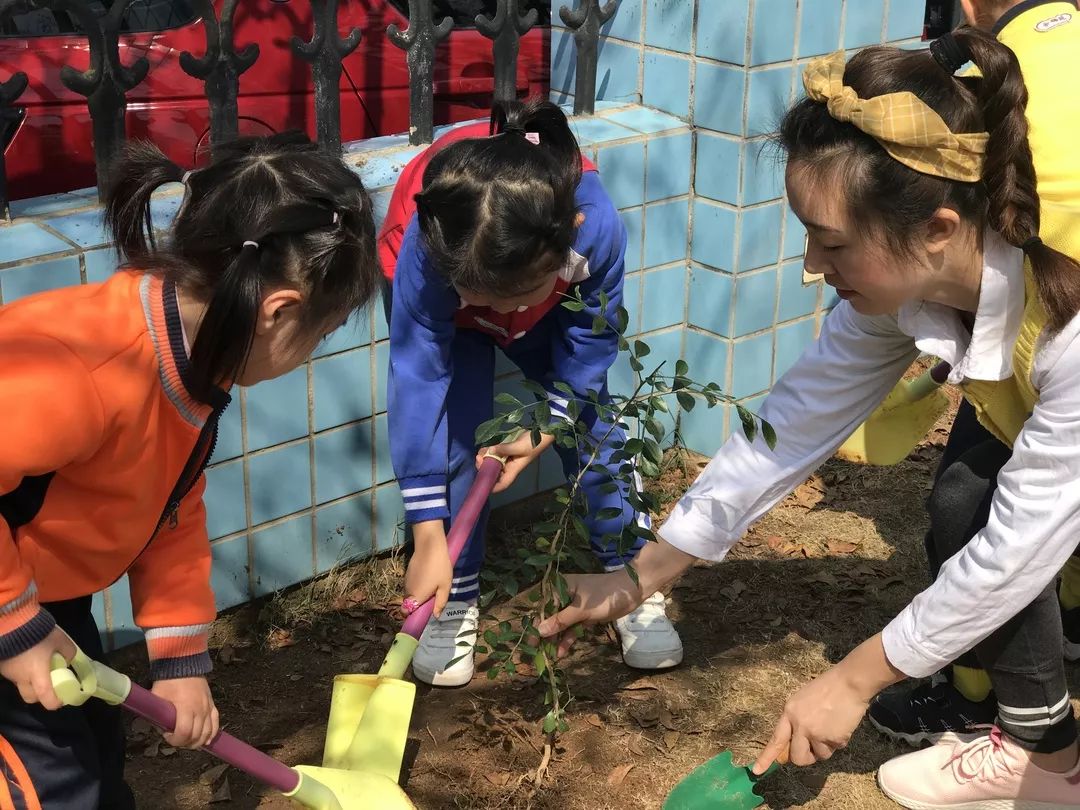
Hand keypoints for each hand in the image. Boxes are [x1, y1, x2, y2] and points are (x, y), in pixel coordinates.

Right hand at [0, 626, 76, 710]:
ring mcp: (9, 673)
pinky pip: (14, 675)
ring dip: (31, 682)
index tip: (62, 700)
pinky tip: (27, 658)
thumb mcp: (60, 640)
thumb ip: (68, 652)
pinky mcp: (3, 666)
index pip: (44, 696)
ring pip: (21, 686)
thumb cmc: (38, 634)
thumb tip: (67, 660)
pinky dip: (22, 672)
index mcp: (37, 674)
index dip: (54, 702)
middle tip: (51, 684)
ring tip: (39, 666)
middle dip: (41, 695)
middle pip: (30, 697)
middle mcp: (21, 678)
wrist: (12, 622)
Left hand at [152, 677, 218, 748]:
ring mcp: (208, 708)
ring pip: (207, 732)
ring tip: (188, 741)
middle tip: (176, 739)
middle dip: (185, 742)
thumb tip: (162, 730)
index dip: (175, 740)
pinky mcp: (212, 705)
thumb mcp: (158, 698)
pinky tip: (206, 740)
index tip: (167, 736)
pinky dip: (212, 734)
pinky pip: (216, 723)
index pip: (184, 733)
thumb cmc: (168, 682)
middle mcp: (199, 710)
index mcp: (185, 708)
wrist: (184, 664)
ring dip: (198, 741)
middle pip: (196, 735)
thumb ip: (159, 716)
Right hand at [405, 520, 452, 615]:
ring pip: (410, 594)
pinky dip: (417, 585)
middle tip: (432, 599)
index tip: (422, 614)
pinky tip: (428, 578)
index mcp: (416, 597)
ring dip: (418, 594)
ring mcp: (406, 581)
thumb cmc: (440, 567)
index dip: (411, 616)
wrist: (430, 546)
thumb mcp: (445, 587)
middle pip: (409, 604)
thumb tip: (436, 616)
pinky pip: (411, 585)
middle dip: (418, 605)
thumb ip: (440, 603)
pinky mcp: (407, 573)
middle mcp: (407, 591)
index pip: (405, 613)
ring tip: (432, 587)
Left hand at [478, 432, 554, 493]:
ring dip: (484, 459)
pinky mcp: (504, 450)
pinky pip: (493, 453)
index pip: (502, 484)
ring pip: (491, 463)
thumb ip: (505, 449)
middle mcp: (508, 467)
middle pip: (493, 474)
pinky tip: (484, 447)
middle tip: (479, 458)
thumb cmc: (533, 443)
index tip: (481, 480)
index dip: (492, 487)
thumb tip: (490, 451)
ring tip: (480, 452)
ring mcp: (506, 458)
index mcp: (513, 470)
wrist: (540, 432)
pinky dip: (487, 451)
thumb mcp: (520, 447)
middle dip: (484, 468)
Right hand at [537, 536, 694, 656]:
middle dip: (543, 635)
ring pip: (559, 625)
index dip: (534, 624)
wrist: (631, 592)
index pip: (541, 606)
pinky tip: (561, 654)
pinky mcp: (583, 616)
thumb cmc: (605, 594)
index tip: (527, 641)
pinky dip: (567, 640)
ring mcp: (573, 607)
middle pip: (548, 617)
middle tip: (535, 654)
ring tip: (547, 658)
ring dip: (554, 640)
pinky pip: (571, 629)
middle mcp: (564, 595)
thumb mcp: (581, 609)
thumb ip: (560, 621)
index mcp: (559, 586)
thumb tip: (539, 631)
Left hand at [752, 633, 904, 773]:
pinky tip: (841, 724)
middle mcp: (799, 725)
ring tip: (832, 727)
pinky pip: (835, 749)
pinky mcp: (833, 738)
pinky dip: (839, 741)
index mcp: (789, 712)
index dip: (766, 757)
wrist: (849, 682)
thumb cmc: (827, 688)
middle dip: (806, 758)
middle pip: (797, 757)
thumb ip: (796, 719)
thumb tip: (796, 740)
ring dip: (826, 747)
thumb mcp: (802, 699)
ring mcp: (816, 733)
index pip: (776, 739)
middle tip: (813, 750)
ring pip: (820, 756)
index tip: (756, 771)